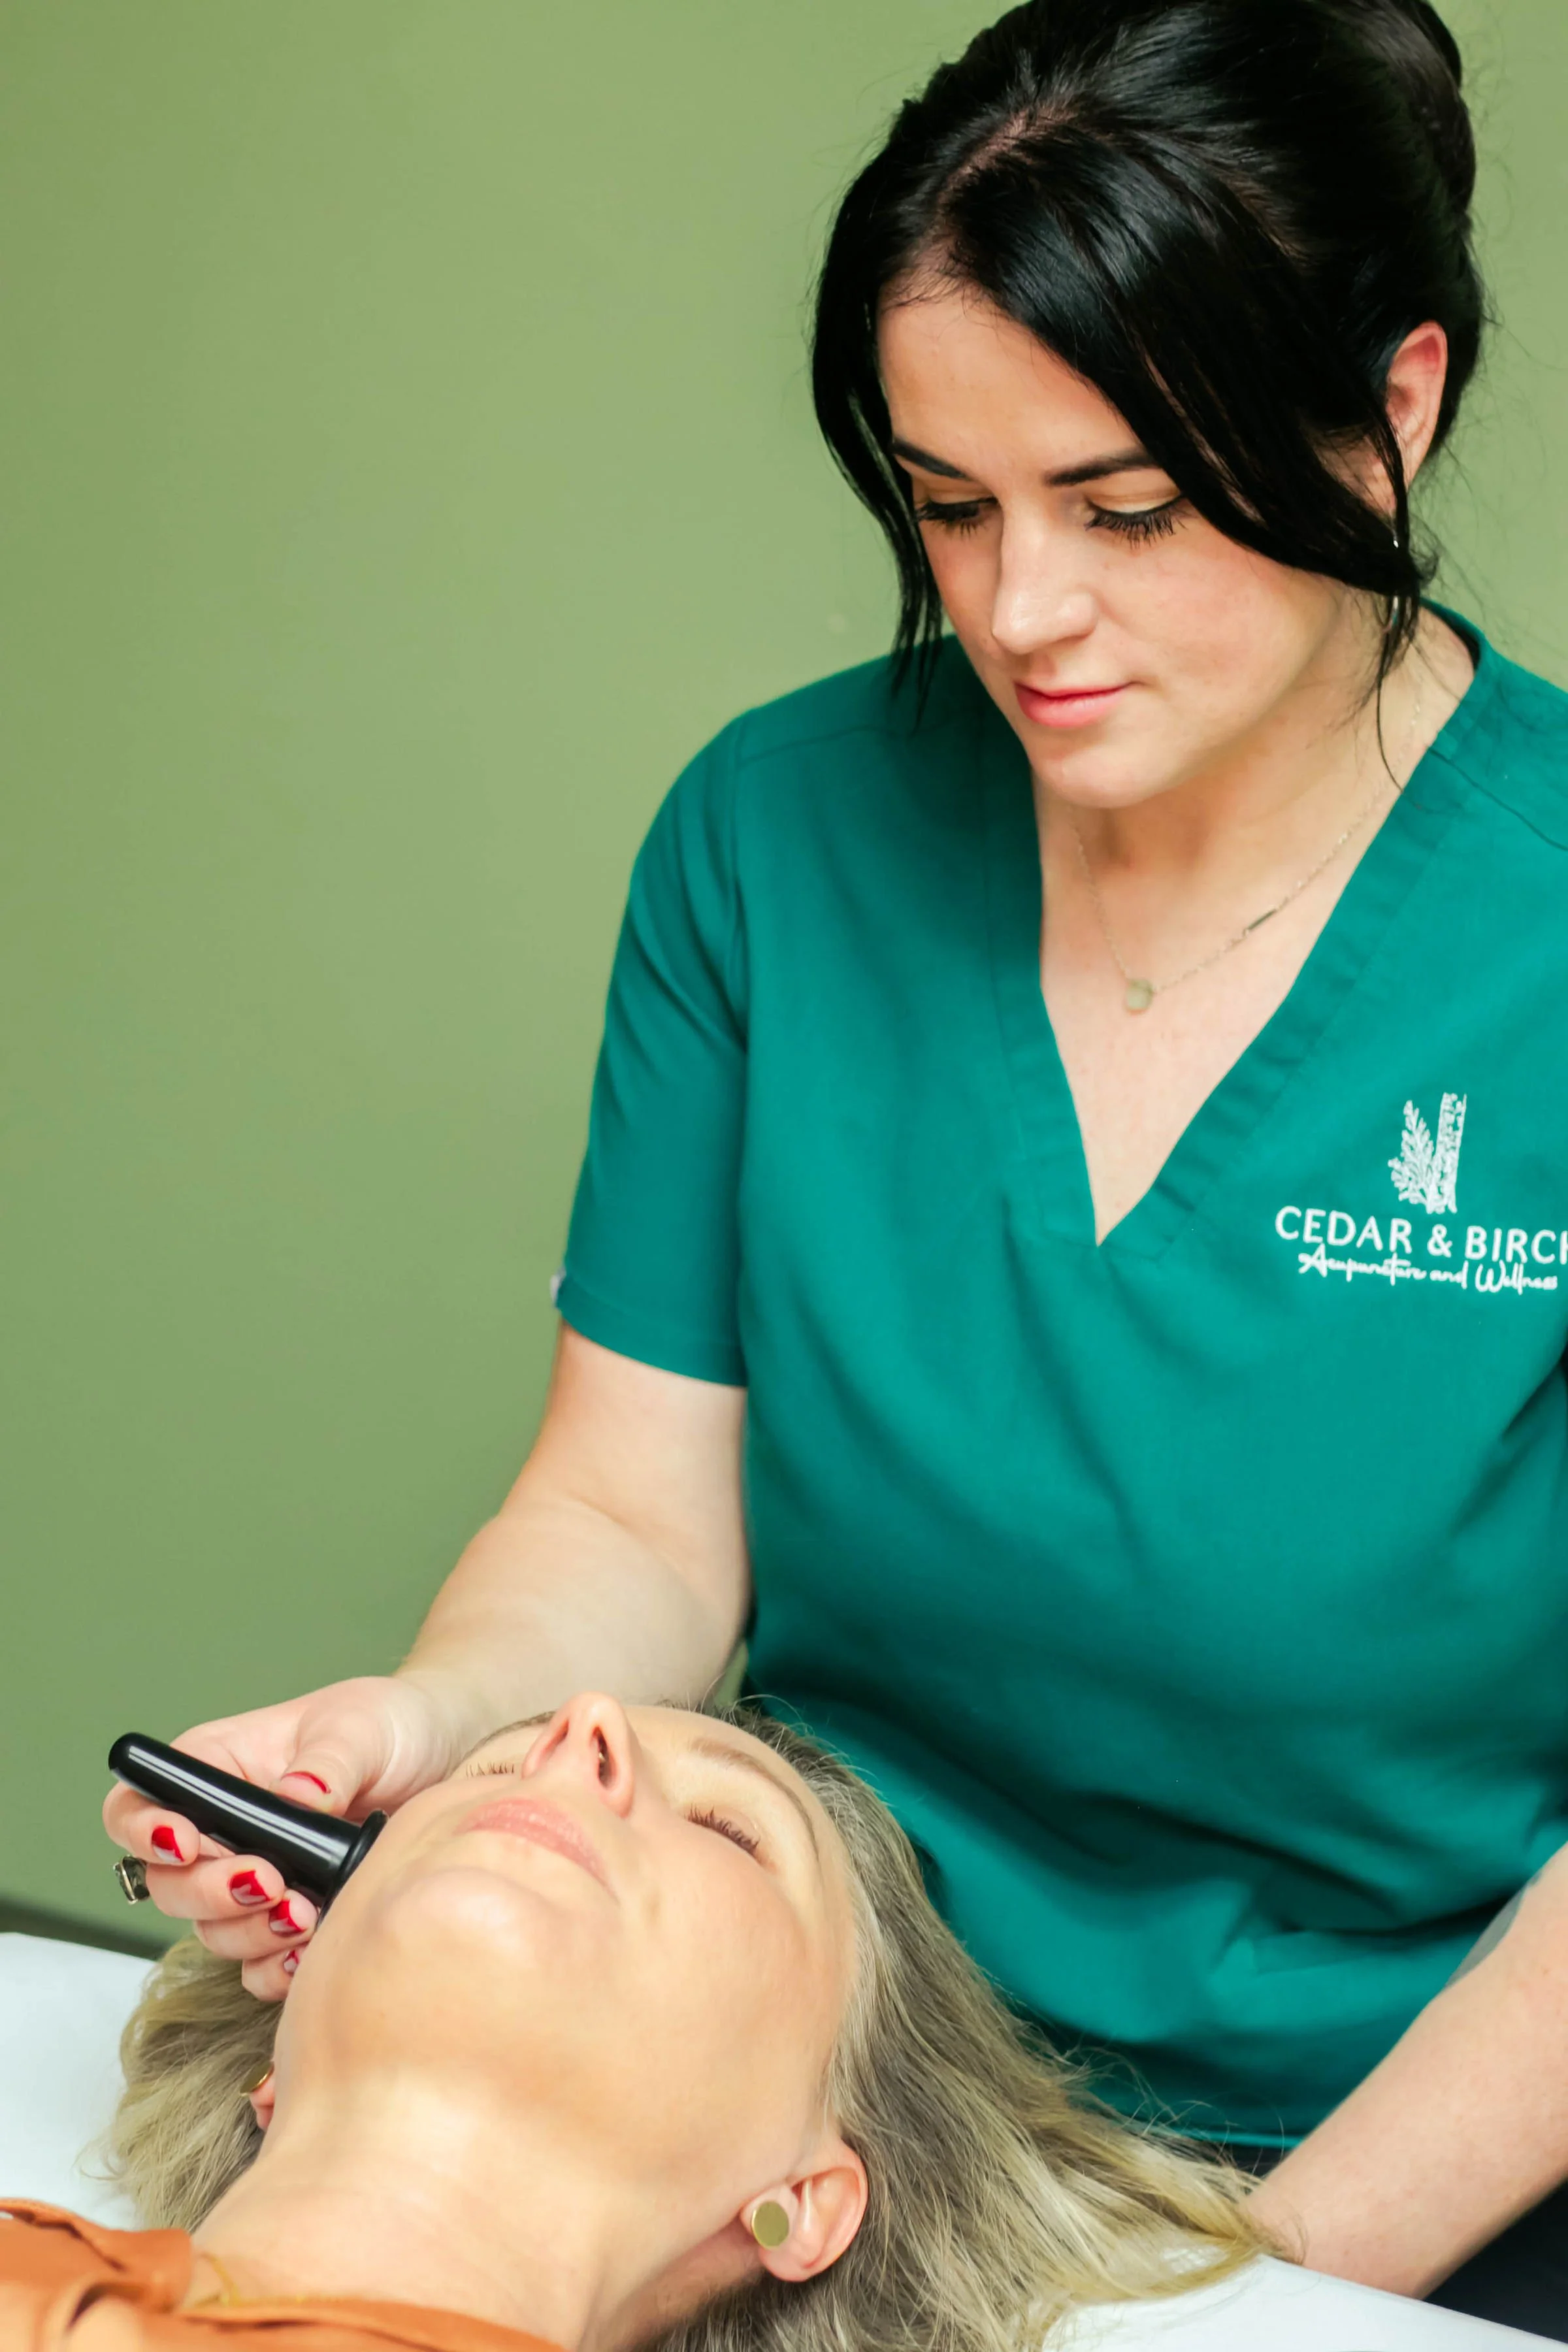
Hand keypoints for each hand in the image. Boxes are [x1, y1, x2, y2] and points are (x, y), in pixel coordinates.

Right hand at [102, 1675, 462, 1999]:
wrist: (448, 1760)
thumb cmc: (391, 1725)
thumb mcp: (359, 1727)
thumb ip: (326, 1762)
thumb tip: (295, 1797)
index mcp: (219, 1767)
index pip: (138, 1803)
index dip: (143, 1830)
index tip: (185, 1843)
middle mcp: (225, 1828)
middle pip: (170, 1882)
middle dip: (211, 1892)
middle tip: (268, 1882)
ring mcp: (257, 1877)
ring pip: (213, 1930)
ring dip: (249, 1933)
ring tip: (306, 1914)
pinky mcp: (291, 1917)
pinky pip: (260, 1964)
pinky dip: (276, 1969)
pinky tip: (310, 1953)